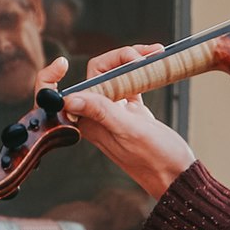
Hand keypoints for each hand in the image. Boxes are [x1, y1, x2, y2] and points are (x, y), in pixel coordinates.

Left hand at [48, 45, 196, 198]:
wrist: (178, 176)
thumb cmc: (156, 160)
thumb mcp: (130, 132)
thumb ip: (102, 112)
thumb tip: (70, 97)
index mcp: (88, 122)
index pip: (60, 95)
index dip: (51, 77)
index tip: (62, 62)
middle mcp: (98, 116)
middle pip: (96, 74)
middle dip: (117, 57)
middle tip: (141, 56)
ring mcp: (115, 113)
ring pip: (115, 75)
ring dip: (133, 59)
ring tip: (155, 53)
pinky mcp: (132, 111)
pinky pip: (131, 82)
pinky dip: (142, 70)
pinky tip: (155, 63)